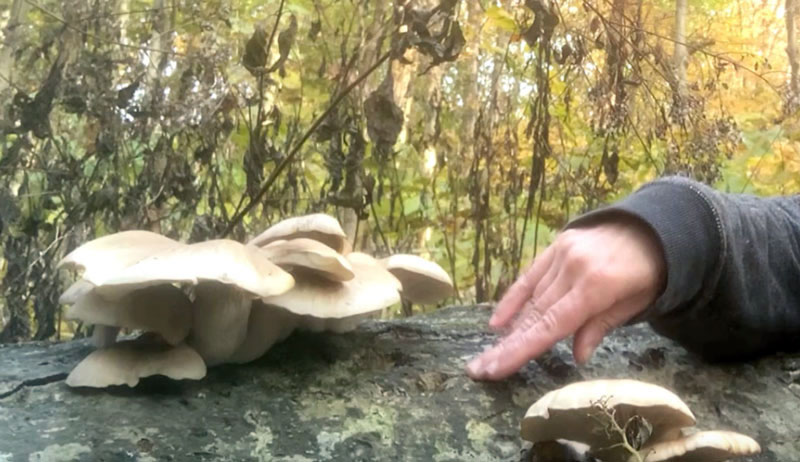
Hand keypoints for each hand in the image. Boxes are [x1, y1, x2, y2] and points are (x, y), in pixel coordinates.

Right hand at [465, 214, 665, 380]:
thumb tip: (577, 356)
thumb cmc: (651, 271)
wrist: (654, 225)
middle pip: (533, 314)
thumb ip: (601, 326)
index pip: (550, 325)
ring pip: (530, 298)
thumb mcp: (635, 303)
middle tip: (479, 368)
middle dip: (506, 345)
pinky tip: (497, 321)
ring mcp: (561, 254)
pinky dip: (513, 299)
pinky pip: (530, 276)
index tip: (495, 368)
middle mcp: (572, 270)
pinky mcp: (557, 245)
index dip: (521, 349)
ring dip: (508, 329)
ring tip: (488, 353)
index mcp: (596, 288)